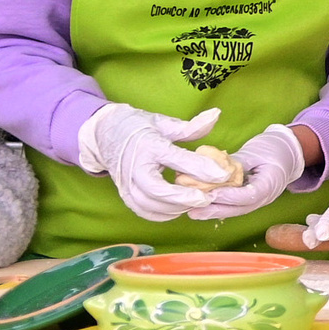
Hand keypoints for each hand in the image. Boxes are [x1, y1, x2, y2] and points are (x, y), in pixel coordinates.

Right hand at [76, 102, 224, 222]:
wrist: (105, 135)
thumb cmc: (139, 127)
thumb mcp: (164, 123)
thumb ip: (191, 126)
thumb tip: (216, 114)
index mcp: (148, 145)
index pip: (175, 158)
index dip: (200, 168)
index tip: (223, 174)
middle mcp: (134, 166)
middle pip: (157, 189)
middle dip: (184, 197)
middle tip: (208, 198)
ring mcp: (126, 183)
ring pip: (149, 204)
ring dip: (175, 208)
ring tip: (197, 203)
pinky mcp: (124, 194)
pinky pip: (142, 210)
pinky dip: (162, 214)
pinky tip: (180, 209)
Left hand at [185, 124, 307, 220]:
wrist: (289, 151)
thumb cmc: (274, 148)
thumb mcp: (256, 151)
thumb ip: (236, 163)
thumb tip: (213, 170)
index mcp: (272, 183)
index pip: (250, 195)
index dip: (230, 197)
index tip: (211, 194)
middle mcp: (265, 197)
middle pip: (240, 208)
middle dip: (215, 210)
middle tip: (194, 212)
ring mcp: (258, 200)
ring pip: (235, 210)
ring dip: (213, 212)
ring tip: (192, 212)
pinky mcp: (250, 199)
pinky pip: (233, 206)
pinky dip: (218, 206)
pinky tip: (201, 206)